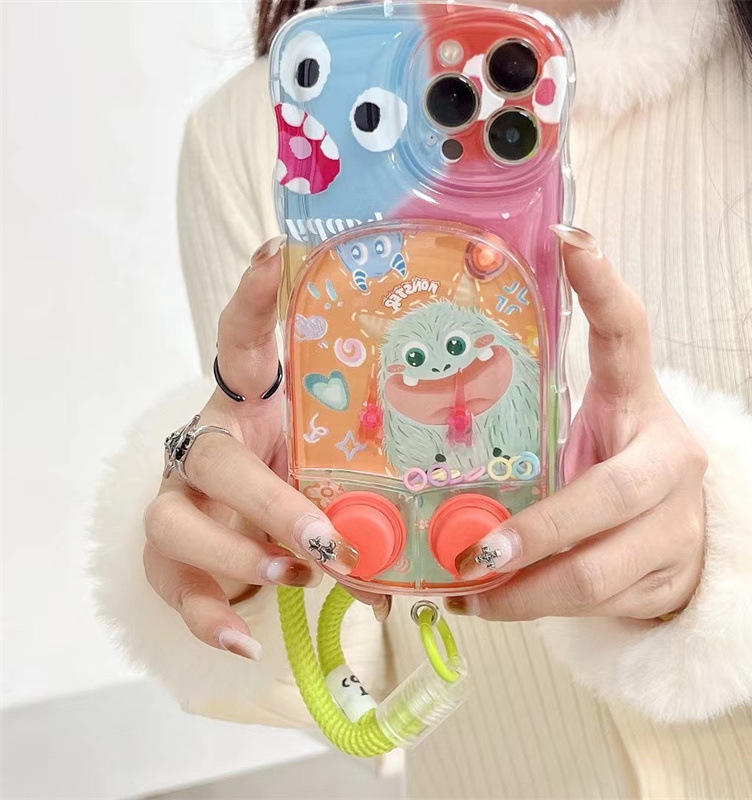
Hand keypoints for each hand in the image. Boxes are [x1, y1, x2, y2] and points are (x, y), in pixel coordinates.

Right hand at [144, 236, 385, 660]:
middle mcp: (205, 444)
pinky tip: (246, 640)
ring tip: (293, 577)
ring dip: (237, 556)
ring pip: (176, 521)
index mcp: (246, 406)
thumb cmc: (295, 477)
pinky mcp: (167, 554)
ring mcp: (178, 500)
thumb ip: (360, 496)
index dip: (252, 300)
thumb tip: (410, 559)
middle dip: (267, 502)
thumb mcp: (328, 469)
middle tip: (325, 538)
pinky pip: (173, 586)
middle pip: (213, 459)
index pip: (240, 343)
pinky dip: (210, 616)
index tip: (277, 253)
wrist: (240, 524)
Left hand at [445, 225, 706, 621]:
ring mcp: (676, 525)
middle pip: (606, 495)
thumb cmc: (611, 469)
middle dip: (535, 528)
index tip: (569, 239)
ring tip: (463, 588)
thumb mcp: (583, 431)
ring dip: (520, 586)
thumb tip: (440, 372)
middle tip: (473, 550)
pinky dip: (528, 607)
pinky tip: (485, 603)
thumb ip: (536, 416)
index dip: (603, 289)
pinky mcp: (666, 579)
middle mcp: (669, 459)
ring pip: (594, 571)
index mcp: (642, 402)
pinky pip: (588, 604)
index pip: (628, 336)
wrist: (680, 538)